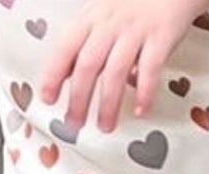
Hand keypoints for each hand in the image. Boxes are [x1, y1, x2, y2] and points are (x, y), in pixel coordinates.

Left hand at [40, 0, 208, 135]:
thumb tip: (67, 75)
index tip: (47, 98)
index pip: (66, 46)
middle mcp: (111, 23)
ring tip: (106, 126)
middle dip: (79, 98)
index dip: (54, 73)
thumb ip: (87, 42)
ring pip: (116, 70)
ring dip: (108, 103)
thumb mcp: (104, 15)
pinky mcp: (161, 36)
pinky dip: (145, 92)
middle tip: (75, 124)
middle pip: (89, 63)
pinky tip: (142, 111)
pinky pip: (151, 68)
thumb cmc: (138, 3)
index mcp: (93, 17)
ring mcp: (136, 30)